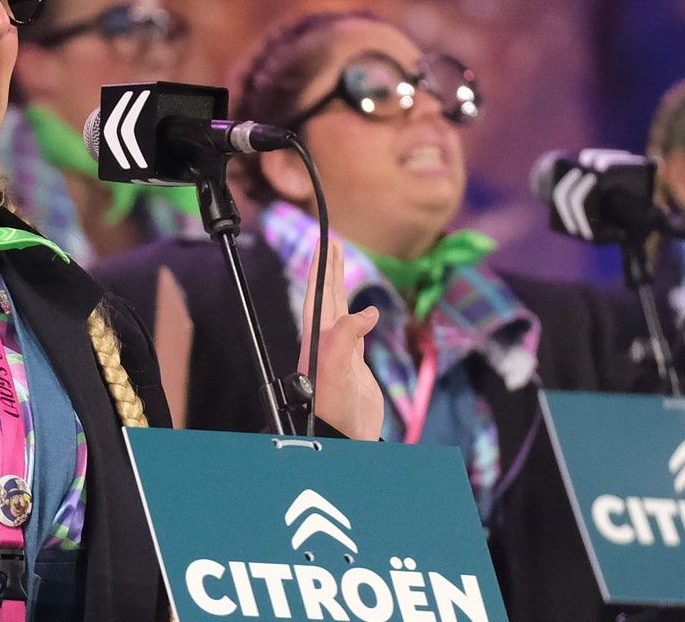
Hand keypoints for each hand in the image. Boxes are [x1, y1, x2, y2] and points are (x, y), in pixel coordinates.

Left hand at [299, 239, 384, 440]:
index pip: (316, 295)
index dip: (321, 269)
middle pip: (326, 296)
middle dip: (329, 269)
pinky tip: (367, 311)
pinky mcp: (355, 366)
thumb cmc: (334, 408)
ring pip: (339, 309)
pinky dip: (361, 315)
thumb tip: (367, 311)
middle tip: (332, 243)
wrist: (344, 440)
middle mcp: (325, 342)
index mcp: (317, 338)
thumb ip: (346, 336)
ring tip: (342, 265)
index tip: (324, 243)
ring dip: (340, 286)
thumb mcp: (337, 368)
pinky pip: (356, 330)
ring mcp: (340, 352)